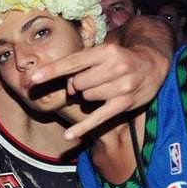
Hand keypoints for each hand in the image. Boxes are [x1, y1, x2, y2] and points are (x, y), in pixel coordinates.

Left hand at [31, 41, 169, 139]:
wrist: (153, 65)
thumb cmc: (120, 59)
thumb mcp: (103, 54)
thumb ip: (82, 65)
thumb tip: (66, 86)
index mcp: (105, 52)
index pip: (72, 62)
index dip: (51, 71)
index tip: (33, 78)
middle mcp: (115, 67)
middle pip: (78, 83)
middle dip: (77, 85)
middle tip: (89, 81)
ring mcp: (121, 87)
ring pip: (87, 98)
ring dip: (88, 97)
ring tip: (102, 89)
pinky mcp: (124, 104)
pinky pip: (98, 118)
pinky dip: (83, 127)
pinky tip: (69, 135)